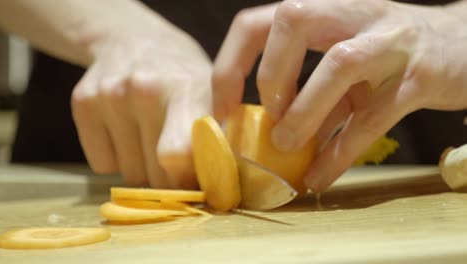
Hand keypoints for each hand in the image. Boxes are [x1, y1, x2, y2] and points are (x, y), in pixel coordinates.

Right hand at [71, 16, 211, 188]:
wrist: (134, 38)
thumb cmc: (181, 73)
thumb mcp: (213, 92)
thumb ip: (220, 134)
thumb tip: (219, 184)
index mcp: (188, 87)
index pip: (177, 154)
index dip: (187, 178)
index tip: (194, 180)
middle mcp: (145, 89)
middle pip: (155, 173)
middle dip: (169, 178)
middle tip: (175, 160)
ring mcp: (110, 95)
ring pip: (129, 173)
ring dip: (143, 169)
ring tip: (150, 137)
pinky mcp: (83, 102)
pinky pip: (102, 164)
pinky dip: (116, 159)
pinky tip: (125, 131)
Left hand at [213, 0, 466, 191]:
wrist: (465, 46)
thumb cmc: (392, 55)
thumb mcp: (347, 64)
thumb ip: (312, 93)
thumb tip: (272, 137)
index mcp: (328, 10)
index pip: (260, 20)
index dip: (232, 65)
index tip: (224, 108)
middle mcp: (357, 14)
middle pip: (293, 20)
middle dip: (270, 75)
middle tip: (267, 118)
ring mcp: (392, 42)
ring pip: (339, 64)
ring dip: (305, 111)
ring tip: (285, 146)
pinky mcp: (421, 78)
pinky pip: (373, 118)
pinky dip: (341, 152)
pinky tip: (321, 176)